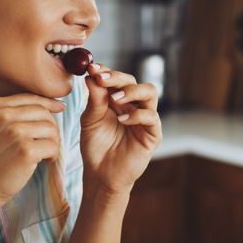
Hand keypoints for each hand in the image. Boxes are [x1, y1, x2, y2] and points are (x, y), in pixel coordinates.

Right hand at [0, 94, 63, 211]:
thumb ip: (12, 114)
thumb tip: (51, 105)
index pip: (30, 98)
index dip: (49, 102)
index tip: (61, 107)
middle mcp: (3, 115)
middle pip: (43, 112)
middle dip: (51, 128)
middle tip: (47, 144)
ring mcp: (14, 132)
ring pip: (51, 128)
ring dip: (53, 143)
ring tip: (43, 155)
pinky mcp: (25, 150)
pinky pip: (53, 146)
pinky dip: (53, 155)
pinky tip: (43, 162)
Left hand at [80, 63, 161, 193]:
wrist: (101, 174)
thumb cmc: (95, 147)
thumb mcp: (90, 120)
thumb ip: (94, 99)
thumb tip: (91, 75)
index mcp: (117, 100)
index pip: (117, 78)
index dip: (106, 71)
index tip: (92, 68)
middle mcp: (133, 105)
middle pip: (133, 80)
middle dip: (117, 77)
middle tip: (101, 79)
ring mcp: (145, 118)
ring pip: (150, 92)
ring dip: (132, 91)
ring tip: (114, 99)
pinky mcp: (153, 134)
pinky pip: (151, 117)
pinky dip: (136, 115)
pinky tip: (121, 120)